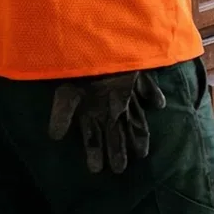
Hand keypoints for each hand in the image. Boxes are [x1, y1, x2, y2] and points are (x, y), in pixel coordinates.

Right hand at [47, 71, 166, 173]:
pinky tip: (160, 106)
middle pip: (116, 132)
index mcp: (91, 110)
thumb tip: (54, 137)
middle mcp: (108, 105)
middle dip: (118, 150)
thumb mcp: (66, 92)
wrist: (90, 42)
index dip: (94, 153)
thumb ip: (62, 113)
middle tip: (120, 170)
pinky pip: (148, 89)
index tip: (96, 170)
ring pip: (134, 118)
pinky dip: (154, 96)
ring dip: (138, 134)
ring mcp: (124, 92)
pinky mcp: (136, 77)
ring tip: (143, 154)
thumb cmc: (76, 69)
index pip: (93, 136)